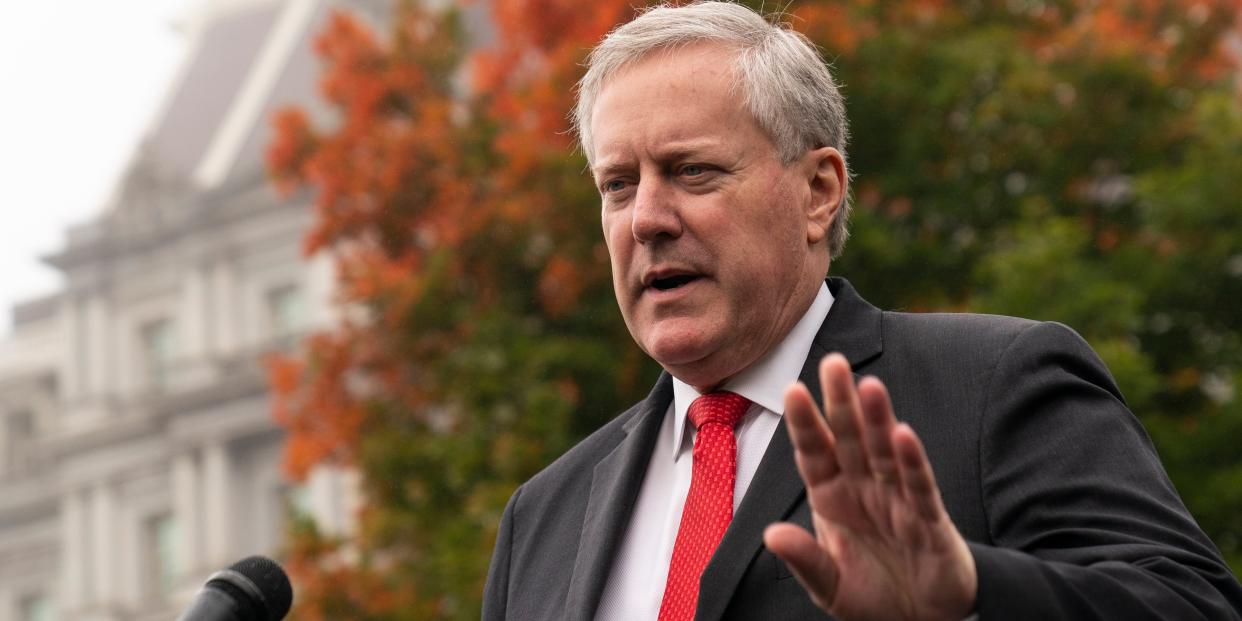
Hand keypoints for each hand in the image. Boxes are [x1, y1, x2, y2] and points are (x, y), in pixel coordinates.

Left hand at [763, 353, 976, 620]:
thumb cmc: (873, 596)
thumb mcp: (829, 585)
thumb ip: (805, 559)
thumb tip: (771, 534)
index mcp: (833, 497)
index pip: (815, 453)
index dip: (804, 423)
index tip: (791, 389)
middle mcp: (864, 489)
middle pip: (850, 438)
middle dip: (841, 402)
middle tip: (833, 362)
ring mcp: (897, 500)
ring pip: (885, 452)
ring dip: (878, 420)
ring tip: (868, 386)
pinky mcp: (929, 520)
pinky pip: (919, 486)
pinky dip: (912, 462)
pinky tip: (904, 434)